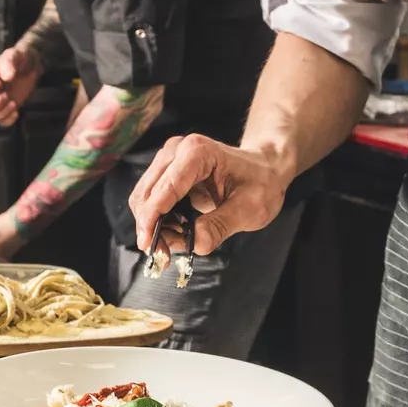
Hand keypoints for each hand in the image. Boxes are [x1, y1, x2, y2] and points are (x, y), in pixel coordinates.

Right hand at [0, 47, 43, 126]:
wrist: (32, 65)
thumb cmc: (18, 58)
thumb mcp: (13, 55)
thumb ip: (8, 63)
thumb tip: (7, 77)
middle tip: (6, 96)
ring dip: (2, 113)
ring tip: (13, 103)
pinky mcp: (7, 110)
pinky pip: (2, 123)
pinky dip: (9, 120)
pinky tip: (17, 111)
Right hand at [128, 134, 293, 254]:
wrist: (264, 168)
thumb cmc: (261, 183)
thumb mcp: (251, 209)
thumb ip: (221, 225)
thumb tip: (195, 243)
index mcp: (197, 153)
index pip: (164, 190)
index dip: (152, 220)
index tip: (147, 246)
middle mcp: (176, 151)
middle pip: (147, 195)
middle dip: (150, 227)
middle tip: (164, 255)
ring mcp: (169, 159)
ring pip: (143, 199)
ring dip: (152, 225)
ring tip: (175, 243)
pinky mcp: (166, 172)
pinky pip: (150, 200)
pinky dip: (157, 220)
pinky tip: (175, 231)